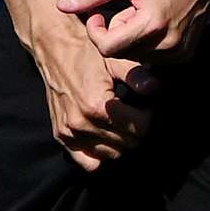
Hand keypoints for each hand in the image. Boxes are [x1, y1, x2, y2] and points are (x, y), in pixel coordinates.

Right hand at [28, 8, 153, 167]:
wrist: (54, 48)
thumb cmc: (86, 52)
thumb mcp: (116, 60)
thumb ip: (137, 76)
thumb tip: (156, 89)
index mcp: (97, 106)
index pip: (139, 128)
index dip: (147, 116)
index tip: (144, 105)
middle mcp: (81, 123)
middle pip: (128, 143)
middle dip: (135, 128)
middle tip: (132, 111)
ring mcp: (69, 132)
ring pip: (112, 154)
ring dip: (120, 140)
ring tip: (118, 121)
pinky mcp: (61, 136)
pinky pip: (88, 162)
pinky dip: (100, 153)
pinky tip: (104, 136)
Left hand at [62, 0, 209, 59]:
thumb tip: (62, 7)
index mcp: (151, 24)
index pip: (107, 47)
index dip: (95, 32)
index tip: (98, 14)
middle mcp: (167, 45)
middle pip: (120, 53)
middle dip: (116, 32)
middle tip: (127, 9)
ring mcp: (178, 53)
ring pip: (134, 57)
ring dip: (131, 38)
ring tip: (143, 13)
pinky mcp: (185, 55)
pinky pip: (152, 58)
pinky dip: (146, 43)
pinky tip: (156, 22)